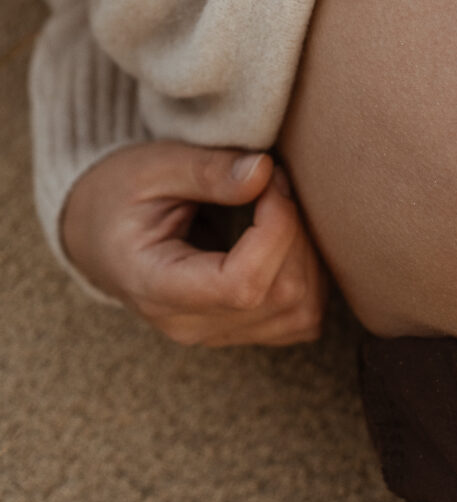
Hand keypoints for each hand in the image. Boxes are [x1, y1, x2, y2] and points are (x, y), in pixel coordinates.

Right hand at [60, 141, 327, 345]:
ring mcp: (216, 334)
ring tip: (280, 207)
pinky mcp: (239, 330)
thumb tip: (264, 171)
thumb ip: (208, 171)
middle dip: (296, 231)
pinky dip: (311, 275)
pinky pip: (301, 318)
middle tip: (274, 182)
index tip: (268, 181)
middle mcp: (189, 325)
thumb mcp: (154, 168)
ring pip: (301, 313)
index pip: (242, 284)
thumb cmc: (122, 195)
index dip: (276, 229)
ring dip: (309, 254)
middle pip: (281, 296)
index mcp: (157, 287)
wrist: (100, 233)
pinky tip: (287, 236)